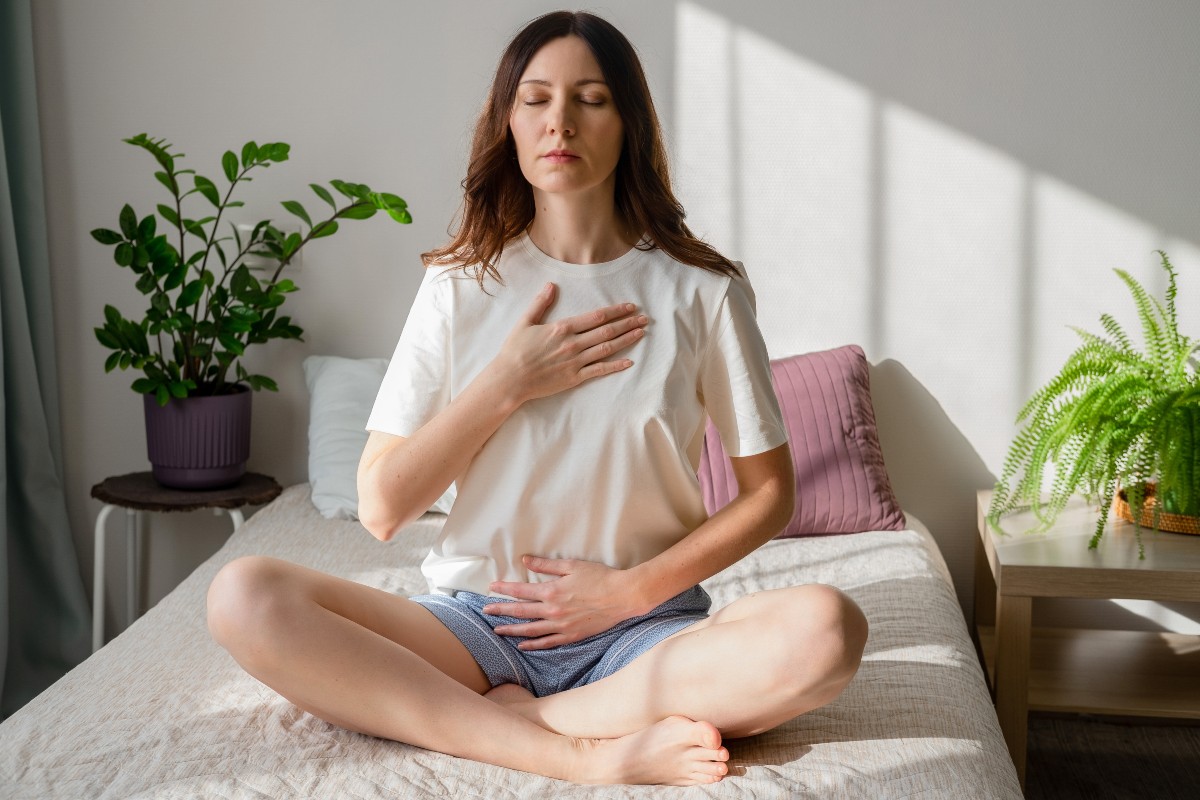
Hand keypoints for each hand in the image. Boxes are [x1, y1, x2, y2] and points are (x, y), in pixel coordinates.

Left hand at [484, 555, 647, 649]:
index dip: (504, 589)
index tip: (491, 588)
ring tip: (497, 630)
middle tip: (485, 610)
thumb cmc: (600, 577)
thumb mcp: (572, 565)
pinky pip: (547, 643)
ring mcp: (561, 626)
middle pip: (521, 612)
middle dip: (501, 610)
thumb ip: (546, 565)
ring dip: (512, 630)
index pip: (521, 590)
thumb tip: (525, 559)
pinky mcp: (571, 636)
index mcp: (552, 591)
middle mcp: (553, 611)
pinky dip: (533, 645)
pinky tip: (522, 645)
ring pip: (530, 630)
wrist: (623, 596)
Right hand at [488, 283, 647, 405]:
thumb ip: (540, 304)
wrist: (510, 379)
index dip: (616, 311)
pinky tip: (629, 362)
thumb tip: (550, 285)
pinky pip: (600, 370)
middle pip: (607, 331)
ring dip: (626, 340)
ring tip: (641, 333)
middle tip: (645, 319)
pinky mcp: (575, 378)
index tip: (630, 307)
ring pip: (607, 348)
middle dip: (628, 323)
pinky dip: (616, 366)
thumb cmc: (515, 351)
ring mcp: (576, 362)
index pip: (596, 316)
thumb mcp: (525, 322)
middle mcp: (573, 343)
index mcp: (563, 328)